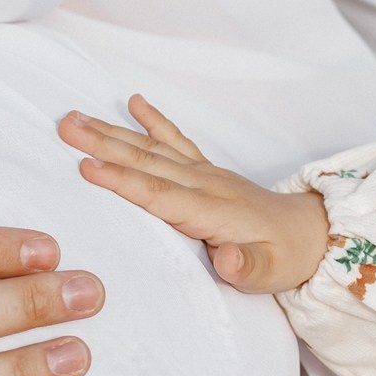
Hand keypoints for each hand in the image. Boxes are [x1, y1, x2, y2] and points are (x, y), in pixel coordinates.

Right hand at [61, 97, 330, 293]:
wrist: (311, 236)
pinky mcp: (206, 171)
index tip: (87, 167)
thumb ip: (247, 268)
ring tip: (75, 117)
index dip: (123, 181)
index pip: (160, 195)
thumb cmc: (285, 259)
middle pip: (146, 161)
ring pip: (151, 148)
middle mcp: (205, 185)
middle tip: (65, 125)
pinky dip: (154, 120)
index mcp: (213, 211)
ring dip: (112, 132)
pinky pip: (175, 141)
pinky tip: (133, 101)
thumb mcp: (270, 274)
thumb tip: (226, 258)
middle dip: (103, 144)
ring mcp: (205, 174)